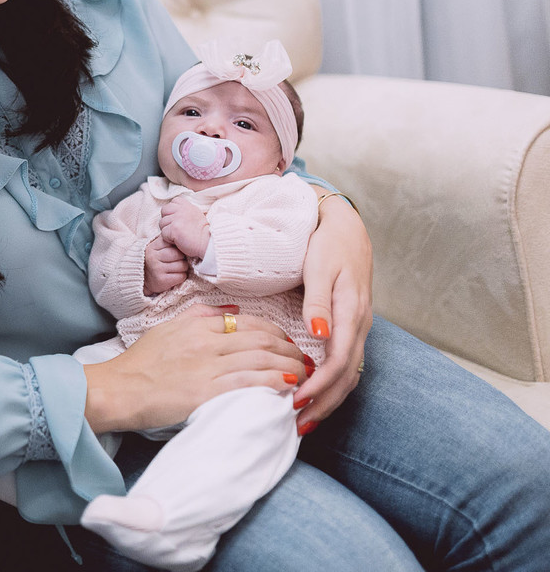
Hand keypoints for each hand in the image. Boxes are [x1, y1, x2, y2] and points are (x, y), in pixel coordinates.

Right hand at [82, 313, 306, 433]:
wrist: (119, 389)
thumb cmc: (140, 362)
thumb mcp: (168, 328)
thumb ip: (202, 316)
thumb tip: (234, 311)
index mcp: (197, 325)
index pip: (248, 322)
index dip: (275, 332)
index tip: (289, 342)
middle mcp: (205, 342)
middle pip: (260, 339)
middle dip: (290, 349)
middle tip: (307, 360)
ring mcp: (206, 367)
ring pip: (260, 359)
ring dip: (289, 366)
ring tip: (306, 375)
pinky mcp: (205, 392)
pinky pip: (248, 383)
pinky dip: (273, 382)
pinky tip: (289, 386)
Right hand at [143, 236, 187, 293]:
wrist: (143, 279)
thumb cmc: (156, 261)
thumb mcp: (157, 247)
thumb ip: (167, 239)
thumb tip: (180, 231)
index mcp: (153, 246)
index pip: (172, 242)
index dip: (177, 247)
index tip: (175, 251)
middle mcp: (153, 257)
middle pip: (179, 254)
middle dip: (182, 258)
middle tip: (177, 261)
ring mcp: (156, 269)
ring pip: (182, 265)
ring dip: (183, 268)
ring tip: (176, 268)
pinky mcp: (161, 280)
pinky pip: (181, 276)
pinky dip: (181, 276)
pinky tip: (174, 276)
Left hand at [159, 198, 210, 259]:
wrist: (208, 243)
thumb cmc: (200, 232)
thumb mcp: (193, 214)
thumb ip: (182, 210)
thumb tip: (170, 210)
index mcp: (186, 204)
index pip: (170, 204)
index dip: (171, 214)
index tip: (179, 221)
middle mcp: (181, 209)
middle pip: (163, 211)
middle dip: (167, 221)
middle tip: (177, 229)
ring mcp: (177, 218)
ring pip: (162, 223)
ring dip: (167, 231)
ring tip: (179, 235)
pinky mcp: (174, 228)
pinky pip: (163, 233)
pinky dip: (168, 239)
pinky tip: (179, 240)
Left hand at [293, 192, 372, 430]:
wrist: (346, 228)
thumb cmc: (328, 246)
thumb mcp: (320, 269)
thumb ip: (318, 302)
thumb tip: (318, 335)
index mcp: (352, 314)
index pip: (338, 363)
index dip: (318, 387)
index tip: (294, 402)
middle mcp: (360, 326)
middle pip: (346, 378)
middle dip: (324, 405)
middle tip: (296, 426)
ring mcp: (358, 328)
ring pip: (349, 375)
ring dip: (329, 399)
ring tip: (304, 420)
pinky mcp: (352, 327)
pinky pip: (346, 363)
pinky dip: (332, 384)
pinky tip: (315, 394)